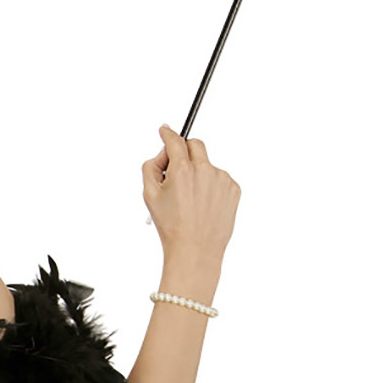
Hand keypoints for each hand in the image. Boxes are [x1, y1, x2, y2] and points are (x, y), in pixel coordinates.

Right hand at [141, 127, 239, 271]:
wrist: (195, 251)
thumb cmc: (172, 228)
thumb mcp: (149, 196)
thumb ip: (151, 167)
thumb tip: (162, 154)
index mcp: (183, 170)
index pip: (175, 140)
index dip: (168, 133)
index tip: (165, 130)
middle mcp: (205, 170)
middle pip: (195, 145)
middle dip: (185, 151)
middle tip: (177, 169)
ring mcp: (222, 179)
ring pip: (208, 165)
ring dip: (199, 174)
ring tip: (191, 202)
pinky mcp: (233, 189)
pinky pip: (220, 180)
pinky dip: (211, 188)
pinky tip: (203, 206)